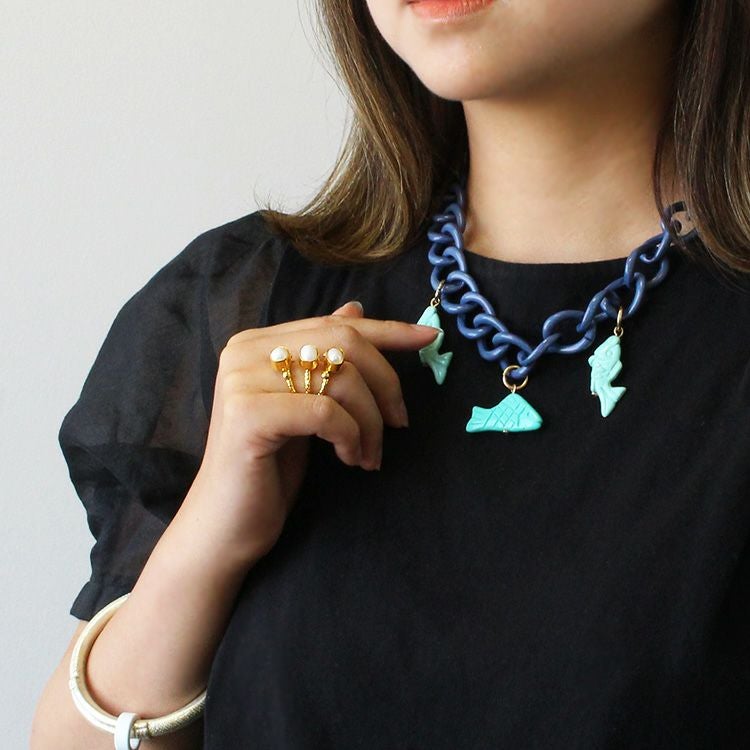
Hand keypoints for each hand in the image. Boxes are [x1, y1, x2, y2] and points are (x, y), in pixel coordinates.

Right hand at [181, 302, 438, 565]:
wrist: (226, 523)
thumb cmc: (269, 466)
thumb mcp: (306, 404)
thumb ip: (323, 357)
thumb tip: (356, 309)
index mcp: (256, 342)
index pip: (335, 324)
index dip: (387, 329)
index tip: (428, 337)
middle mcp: (244, 351)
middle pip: (344, 342)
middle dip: (386, 383)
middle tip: (399, 423)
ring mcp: (242, 381)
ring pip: (341, 378)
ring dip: (371, 422)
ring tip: (369, 454)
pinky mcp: (248, 415)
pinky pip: (326, 413)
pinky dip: (351, 436)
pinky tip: (349, 458)